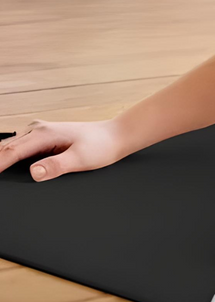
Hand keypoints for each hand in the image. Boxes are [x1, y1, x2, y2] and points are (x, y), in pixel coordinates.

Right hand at [0, 118, 128, 180]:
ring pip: (10, 146)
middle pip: (5, 148)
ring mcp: (39, 132)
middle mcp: (38, 129)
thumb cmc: (101, 146)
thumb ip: (56, 166)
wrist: (115, 136)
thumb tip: (34, 172)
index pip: (10, 152)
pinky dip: (9, 156)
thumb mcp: (80, 159)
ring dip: (1, 158)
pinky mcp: (43, 137)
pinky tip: (6, 166)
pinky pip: (19, 147)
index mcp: (44, 134)